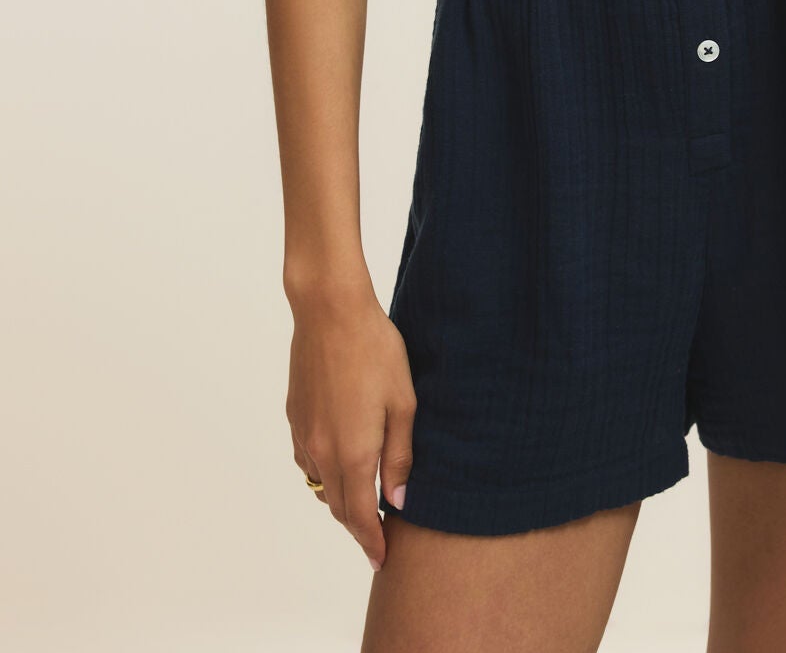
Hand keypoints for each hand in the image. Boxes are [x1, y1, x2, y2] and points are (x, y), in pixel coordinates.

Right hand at [286, 280, 415, 574]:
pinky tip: (341, 461)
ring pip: (322, 486)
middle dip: (358, 527)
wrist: (330, 312)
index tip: (381, 560)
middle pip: (339, 507)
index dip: (371, 542)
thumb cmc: (375, 350)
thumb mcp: (403, 402)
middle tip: (377, 538)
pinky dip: (325, 473)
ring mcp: (304, 436)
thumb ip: (400, 456)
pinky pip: (309, 462)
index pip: (361, 517)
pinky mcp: (295, 417)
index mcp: (353, 453)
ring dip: (341, 500)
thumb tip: (399, 501)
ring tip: (364, 500)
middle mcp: (323, 453)